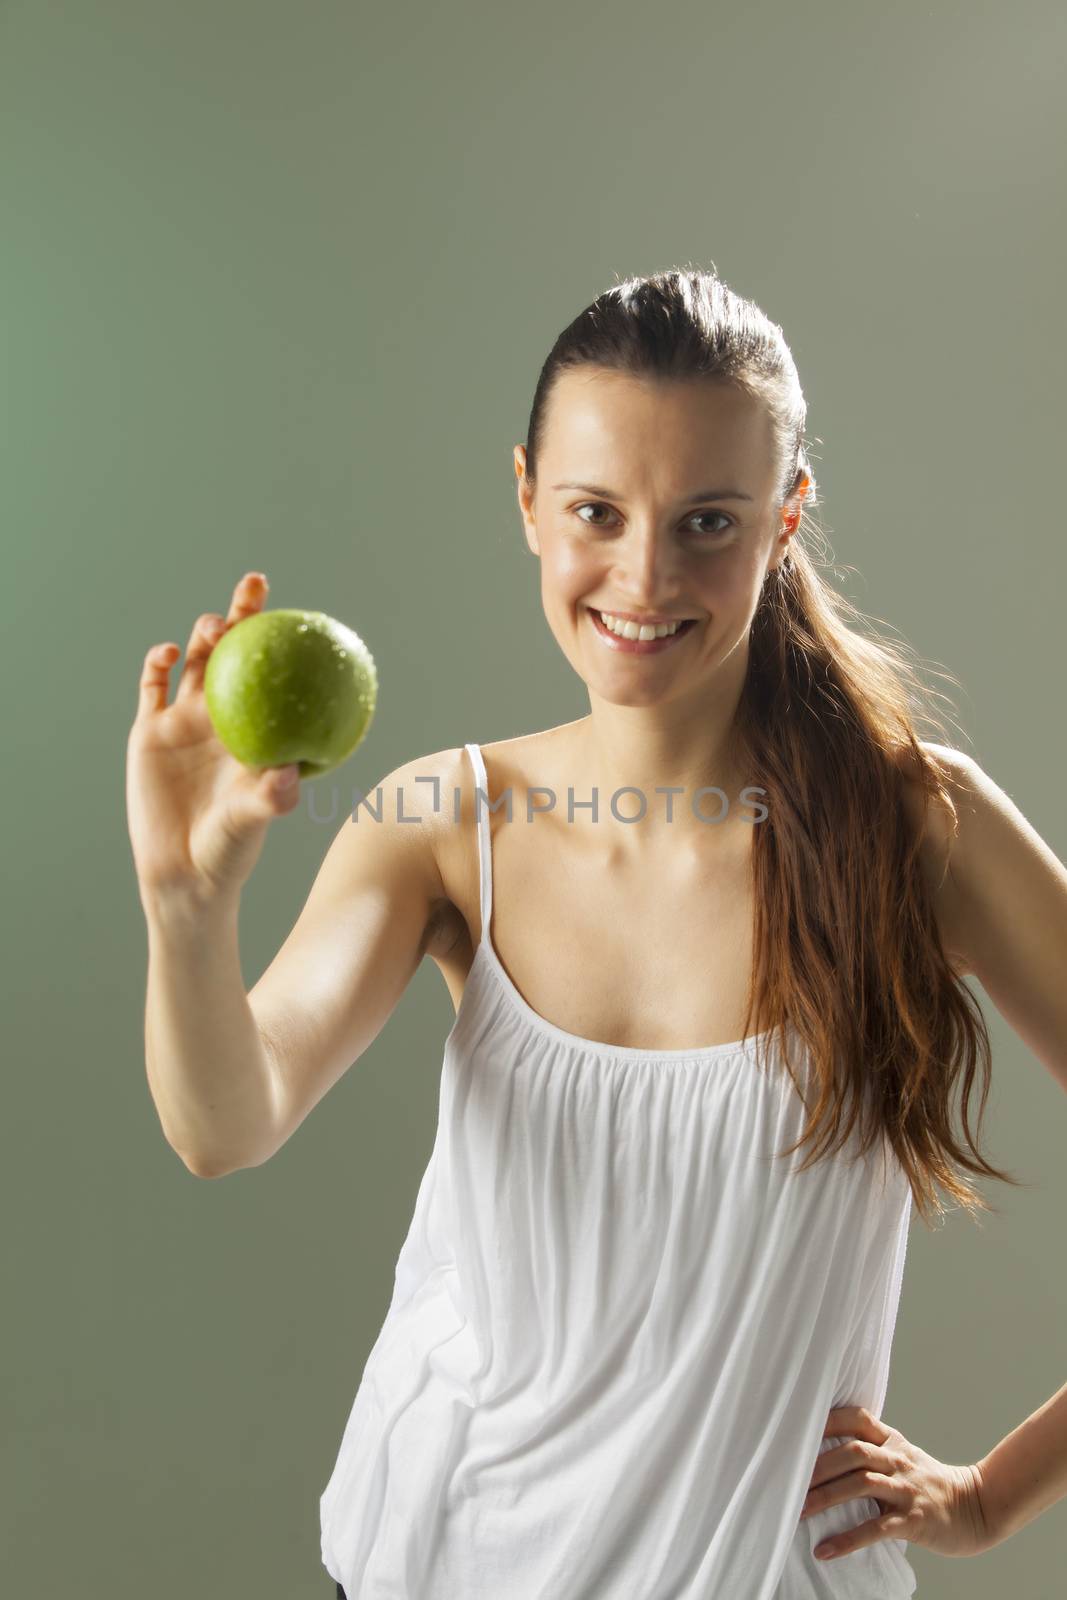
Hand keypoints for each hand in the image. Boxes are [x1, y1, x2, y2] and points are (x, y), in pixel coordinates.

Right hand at [126, 570, 301, 906]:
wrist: (181, 872)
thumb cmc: (229, 850)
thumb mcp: (250, 823)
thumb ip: (267, 799)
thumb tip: (289, 778)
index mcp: (256, 730)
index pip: (275, 675)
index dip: (285, 642)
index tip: (303, 613)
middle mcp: (224, 718)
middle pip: (235, 654)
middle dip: (245, 615)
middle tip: (256, 587)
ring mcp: (184, 721)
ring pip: (194, 662)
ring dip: (203, 636)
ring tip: (214, 628)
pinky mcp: (149, 731)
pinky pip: (152, 687)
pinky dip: (157, 665)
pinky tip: (166, 653)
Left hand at [798, 1405, 994, 1561]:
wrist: (977, 1507)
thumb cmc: (929, 1484)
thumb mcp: (904, 1457)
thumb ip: (873, 1450)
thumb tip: (825, 1450)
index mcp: (893, 1442)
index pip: (857, 1418)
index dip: (827, 1420)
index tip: (796, 1427)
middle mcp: (898, 1460)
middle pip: (852, 1451)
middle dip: (817, 1465)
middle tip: (787, 1478)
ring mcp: (907, 1489)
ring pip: (861, 1485)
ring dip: (825, 1497)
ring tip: (797, 1511)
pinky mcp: (914, 1521)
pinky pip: (876, 1529)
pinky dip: (847, 1539)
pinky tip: (825, 1550)